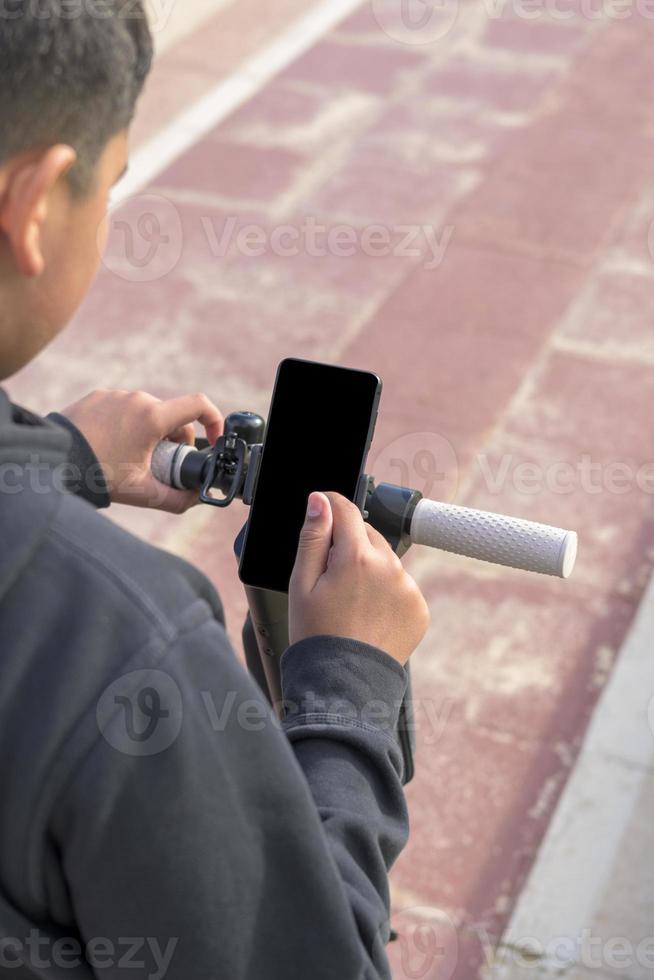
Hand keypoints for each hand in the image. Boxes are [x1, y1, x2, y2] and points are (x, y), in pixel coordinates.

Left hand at [58, 389, 223, 513]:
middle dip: (175, 440)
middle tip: (162, 465)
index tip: (213, 439)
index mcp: (152, 417)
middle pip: (172, 417)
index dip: (215, 421)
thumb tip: (194, 497)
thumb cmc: (97, 475)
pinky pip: (123, 409)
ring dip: (151, 433)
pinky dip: (128, 426)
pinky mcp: (97, 397)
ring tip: (133, 458)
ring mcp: (115, 395)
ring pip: (148, 412)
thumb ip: (176, 498)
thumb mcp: (142, 493)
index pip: (199, 405)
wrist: (51, 462)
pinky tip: (113, 447)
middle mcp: (136, 399)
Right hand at [288, 491, 429, 665]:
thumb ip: (312, 537)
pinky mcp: (418, 608)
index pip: (346, 510)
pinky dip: (385, 592)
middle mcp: (389, 568)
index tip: (321, 510)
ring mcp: (408, 589)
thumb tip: (320, 501)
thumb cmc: (316, 636)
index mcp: (357, 558)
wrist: (344, 685)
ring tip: (348, 602)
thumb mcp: (301, 584)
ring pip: (385, 560)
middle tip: (328, 577)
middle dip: (348, 545)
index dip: (329, 505)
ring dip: (368, 568)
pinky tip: (367, 614)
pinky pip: (400, 585)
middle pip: (367, 534)